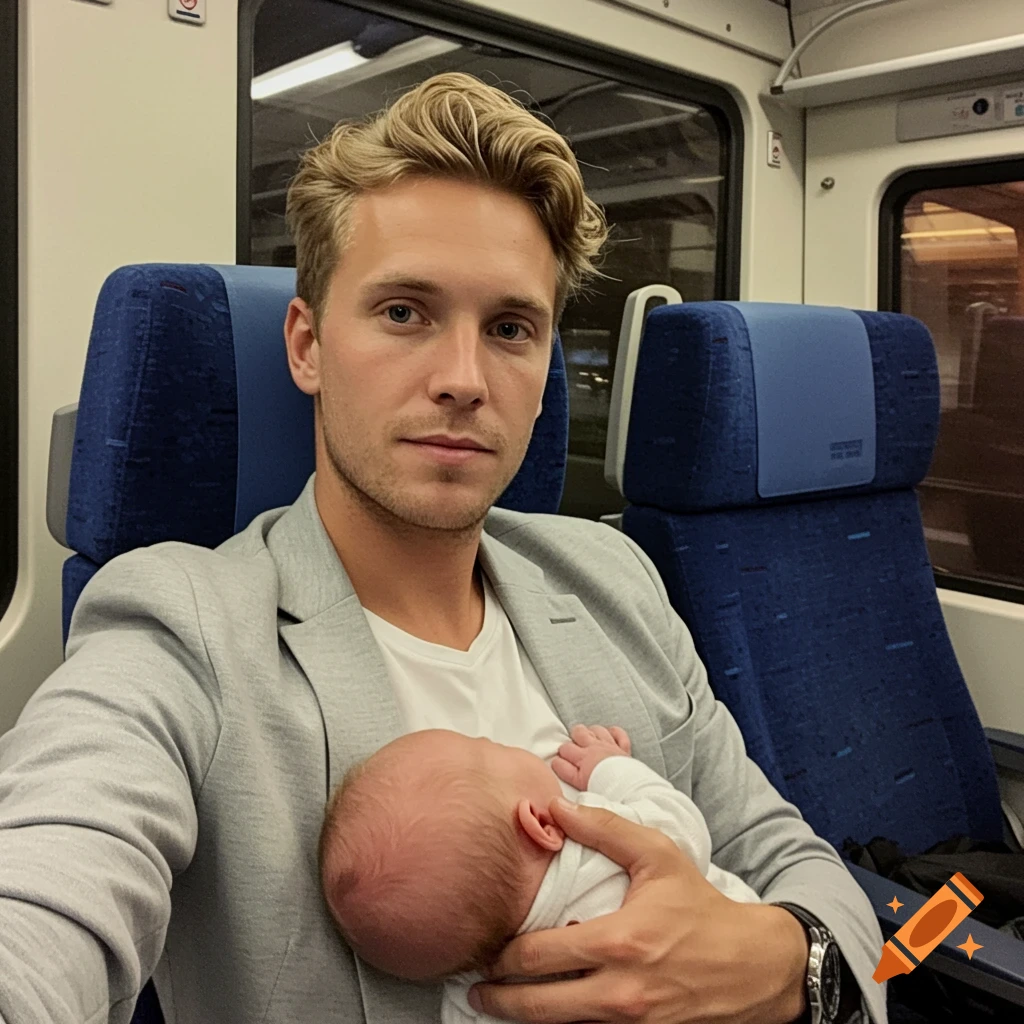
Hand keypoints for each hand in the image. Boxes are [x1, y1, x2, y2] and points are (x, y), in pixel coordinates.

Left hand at [469, 800, 808, 1023]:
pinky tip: (547, 1013)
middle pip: (536, 1006)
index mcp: (617, 941)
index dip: (501, 957)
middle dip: (498, 999)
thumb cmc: (700, 907)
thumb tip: (554, 807)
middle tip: (475, 990)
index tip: (485, 949)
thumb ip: (603, 828)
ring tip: (500, 1004)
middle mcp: (619, 992)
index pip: (537, 956)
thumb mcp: (657, 855)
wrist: (754, 966)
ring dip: (524, 1018)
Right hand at [551, 724, 631, 789]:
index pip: (564, 750)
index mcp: (583, 757)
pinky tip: (609, 737)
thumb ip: (565, 771)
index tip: (561, 763)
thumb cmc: (604, 789)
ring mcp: (609, 745)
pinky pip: (618, 733)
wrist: (628, 790)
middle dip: (573, 739)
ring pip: (596, 729)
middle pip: (578, 732)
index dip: (560, 756)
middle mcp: (595, 748)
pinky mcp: (623, 748)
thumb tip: (555, 763)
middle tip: (574, 750)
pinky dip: (613, 733)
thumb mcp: (579, 784)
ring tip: (589, 741)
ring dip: (591, 732)